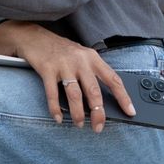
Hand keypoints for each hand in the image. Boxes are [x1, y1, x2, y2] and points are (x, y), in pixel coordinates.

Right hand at [0, 21, 135, 132]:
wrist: (33, 36)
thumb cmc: (60, 49)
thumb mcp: (80, 55)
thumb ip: (91, 73)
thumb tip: (100, 101)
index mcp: (92, 58)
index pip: (113, 79)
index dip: (123, 97)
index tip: (130, 112)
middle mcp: (80, 61)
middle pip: (94, 91)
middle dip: (98, 112)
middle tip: (98, 127)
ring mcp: (63, 65)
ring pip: (75, 95)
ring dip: (78, 113)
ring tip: (79, 124)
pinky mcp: (47, 69)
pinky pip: (53, 94)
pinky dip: (55, 108)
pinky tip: (58, 118)